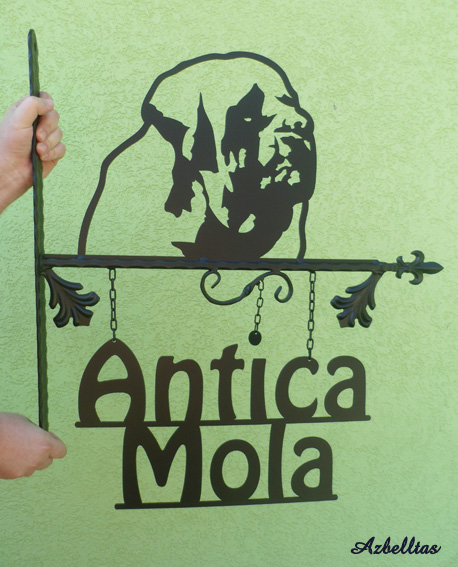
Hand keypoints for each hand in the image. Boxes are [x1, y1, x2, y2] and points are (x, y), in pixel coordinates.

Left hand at [0, 92, 65, 213]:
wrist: (12, 170)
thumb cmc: (10, 145)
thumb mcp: (18, 118)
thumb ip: (33, 105)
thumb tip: (50, 103)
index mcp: (26, 111)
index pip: (43, 99)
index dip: (46, 104)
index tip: (43, 111)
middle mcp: (37, 123)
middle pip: (54, 116)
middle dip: (48, 127)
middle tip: (37, 136)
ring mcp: (46, 138)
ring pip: (59, 133)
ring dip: (49, 143)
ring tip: (37, 150)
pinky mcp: (52, 152)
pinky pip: (62, 148)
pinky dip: (53, 153)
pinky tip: (42, 157)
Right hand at [0, 412, 66, 478]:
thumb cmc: (3, 426)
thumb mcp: (25, 422)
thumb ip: (37, 432)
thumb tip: (39, 437)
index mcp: (44, 444)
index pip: (61, 451)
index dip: (56, 445)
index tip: (50, 440)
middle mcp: (37, 459)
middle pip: (48, 461)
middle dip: (42, 453)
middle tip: (32, 443)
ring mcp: (24, 469)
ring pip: (33, 466)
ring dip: (29, 460)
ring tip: (17, 448)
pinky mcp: (13, 475)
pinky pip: (21, 470)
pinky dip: (17, 464)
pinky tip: (9, 454)